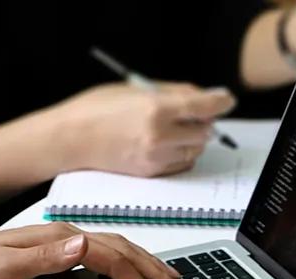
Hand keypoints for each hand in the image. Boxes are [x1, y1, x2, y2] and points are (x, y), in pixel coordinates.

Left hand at [0, 223, 187, 278]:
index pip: (110, 257)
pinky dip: (129, 266)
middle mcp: (69, 237)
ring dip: (146, 266)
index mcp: (61, 240)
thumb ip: (46, 258)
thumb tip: (84, 245)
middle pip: (123, 250)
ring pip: (119, 251)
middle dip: (153, 270)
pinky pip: (107, 257)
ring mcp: (68, 243)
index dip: (136, 278)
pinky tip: (137, 277)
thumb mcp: (6, 267)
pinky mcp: (64, 253)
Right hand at [54, 82, 236, 177]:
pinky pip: (181, 164)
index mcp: (156, 109)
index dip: (221, 101)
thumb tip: (202, 96)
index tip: (225, 99)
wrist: (70, 140)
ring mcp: (155, 158)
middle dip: (204, 121)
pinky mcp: (151, 173)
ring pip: (195, 150)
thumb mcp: (136, 89)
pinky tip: (164, 143)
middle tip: (192, 113)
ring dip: (192, 139)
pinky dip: (180, 154)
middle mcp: (159, 136)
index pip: (205, 107)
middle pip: (206, 132)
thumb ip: (173, 92)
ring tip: (172, 128)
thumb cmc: (96, 109)